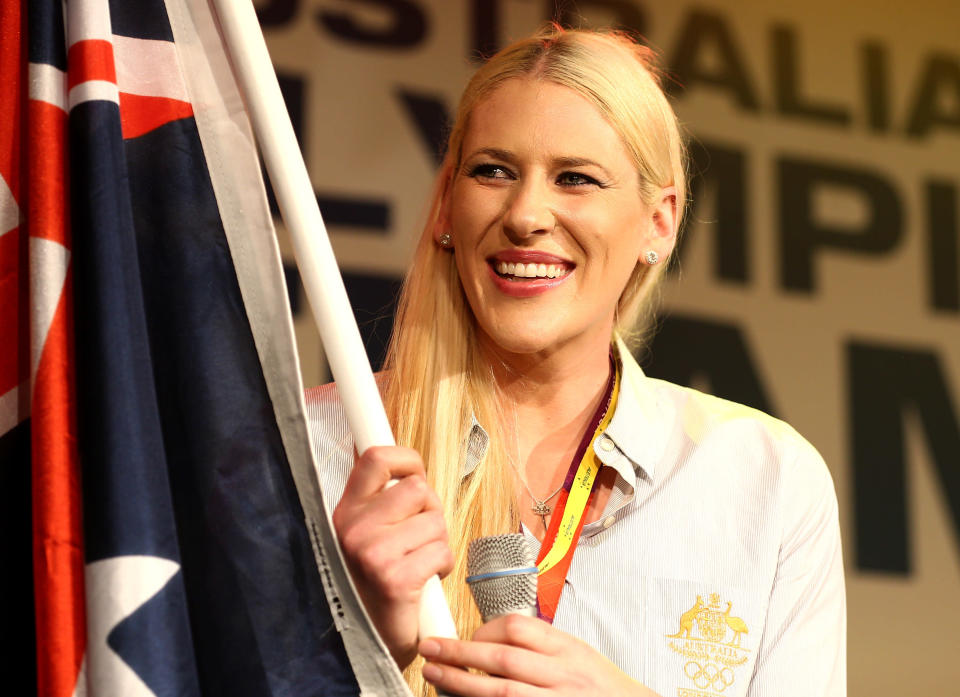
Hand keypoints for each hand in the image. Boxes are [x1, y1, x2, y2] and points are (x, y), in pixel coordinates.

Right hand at [332, 446, 452, 668]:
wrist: (370, 640)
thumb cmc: (376, 582)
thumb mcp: (368, 533)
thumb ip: (382, 499)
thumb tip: (405, 463)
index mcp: (345, 512)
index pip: (376, 458)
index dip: (406, 459)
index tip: (414, 475)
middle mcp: (352, 529)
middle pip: (418, 488)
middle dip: (430, 511)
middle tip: (418, 537)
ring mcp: (371, 553)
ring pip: (435, 520)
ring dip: (438, 542)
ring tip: (418, 561)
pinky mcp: (394, 579)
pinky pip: (442, 551)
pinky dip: (443, 566)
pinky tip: (424, 581)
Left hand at [418, 614, 659, 696]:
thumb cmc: (604, 690)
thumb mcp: (579, 656)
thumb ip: (542, 647)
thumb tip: (491, 640)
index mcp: (569, 650)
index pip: (520, 628)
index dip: (484, 632)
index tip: (466, 639)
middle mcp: (564, 676)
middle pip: (503, 660)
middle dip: (460, 654)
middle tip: (430, 650)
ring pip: (502, 693)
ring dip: (462, 684)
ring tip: (435, 677)